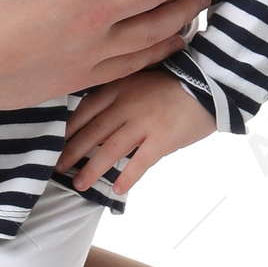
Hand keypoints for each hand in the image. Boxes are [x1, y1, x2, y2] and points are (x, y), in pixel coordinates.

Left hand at [58, 67, 216, 196]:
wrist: (211, 81)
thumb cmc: (175, 80)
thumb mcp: (141, 77)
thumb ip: (120, 95)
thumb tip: (98, 120)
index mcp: (120, 88)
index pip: (85, 110)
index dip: (69, 129)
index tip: (56, 143)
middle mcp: (127, 105)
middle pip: (92, 132)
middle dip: (72, 152)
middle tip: (57, 168)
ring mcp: (144, 122)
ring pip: (110, 150)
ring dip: (92, 169)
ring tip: (79, 184)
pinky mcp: (162, 139)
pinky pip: (141, 161)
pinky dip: (127, 176)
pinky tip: (117, 189)